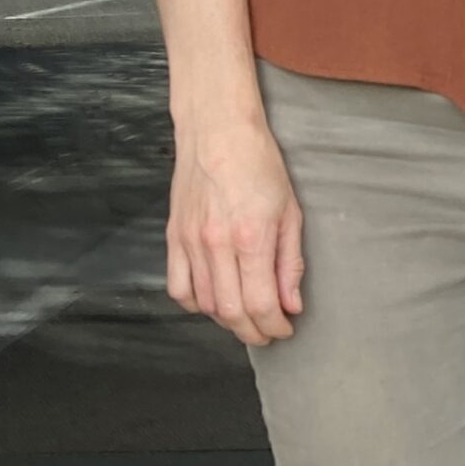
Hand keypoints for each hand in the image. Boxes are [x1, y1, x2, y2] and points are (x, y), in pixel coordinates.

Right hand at [167, 118, 304, 345]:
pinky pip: (178, 288)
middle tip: (267, 332)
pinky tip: (212, 301)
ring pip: (204, 304)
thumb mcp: (290, 209)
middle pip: (231, 311)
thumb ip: (290, 261)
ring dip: (227, 320)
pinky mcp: (173, 238)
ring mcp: (190, 243)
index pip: (260, 302)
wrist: (218, 132)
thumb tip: (291, 303)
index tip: (285, 329)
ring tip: (245, 317)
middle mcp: (217, 245)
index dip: (274, 325)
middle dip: (252, 331)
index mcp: (251, 237)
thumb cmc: (260, 164)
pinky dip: (195, 304)